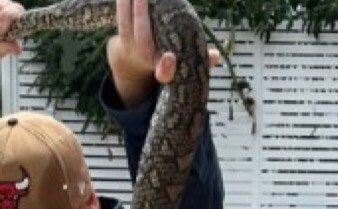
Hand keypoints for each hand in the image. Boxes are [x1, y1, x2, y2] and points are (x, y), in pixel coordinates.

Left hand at [106, 0, 220, 106]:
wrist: (137, 61)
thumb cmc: (169, 57)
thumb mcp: (186, 63)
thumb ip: (201, 59)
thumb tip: (216, 56)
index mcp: (162, 69)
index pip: (164, 73)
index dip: (166, 67)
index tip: (169, 57)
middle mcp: (145, 59)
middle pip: (141, 39)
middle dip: (141, 18)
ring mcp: (131, 48)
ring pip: (126, 26)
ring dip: (127, 6)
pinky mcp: (122, 37)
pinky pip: (121, 20)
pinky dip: (123, 5)